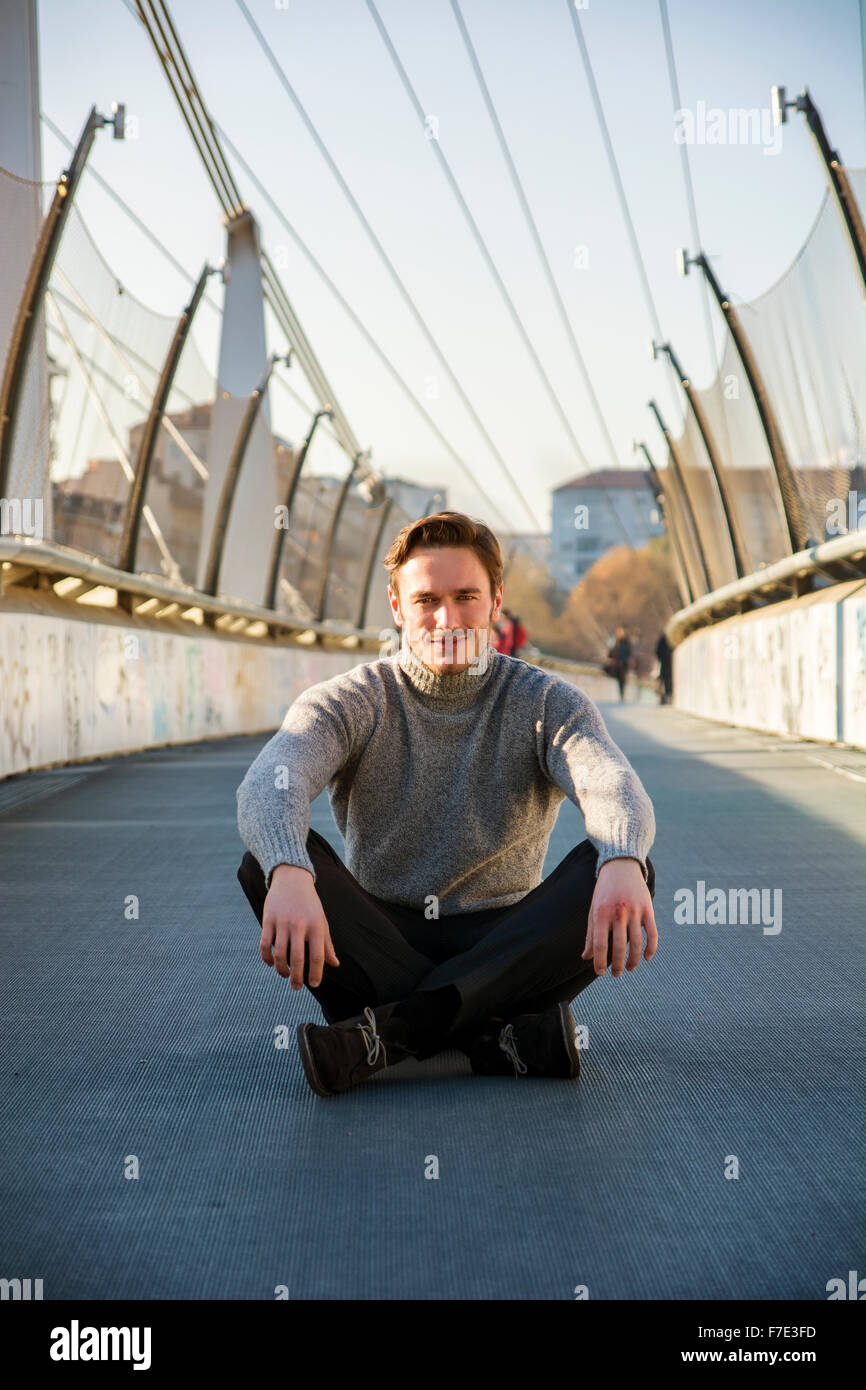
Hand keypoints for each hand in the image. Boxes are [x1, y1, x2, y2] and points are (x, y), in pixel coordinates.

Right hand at [260, 864, 339, 988]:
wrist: (292, 879)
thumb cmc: (310, 904)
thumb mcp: (322, 921)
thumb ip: (327, 944)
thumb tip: (334, 964)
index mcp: (316, 926)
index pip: (317, 956)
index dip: (316, 974)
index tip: (314, 984)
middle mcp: (299, 925)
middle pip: (297, 959)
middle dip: (297, 977)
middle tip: (297, 987)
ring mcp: (282, 923)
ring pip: (280, 955)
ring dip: (282, 970)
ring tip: (285, 974)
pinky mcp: (268, 920)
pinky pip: (265, 945)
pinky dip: (267, 958)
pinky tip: (271, 963)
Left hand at [581, 858, 657, 977]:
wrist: (620, 866)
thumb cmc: (604, 892)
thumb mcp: (593, 910)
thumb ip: (590, 934)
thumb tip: (586, 957)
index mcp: (601, 913)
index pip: (600, 944)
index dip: (600, 962)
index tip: (600, 973)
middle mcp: (618, 913)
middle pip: (619, 947)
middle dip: (618, 965)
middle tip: (616, 974)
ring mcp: (634, 911)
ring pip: (636, 943)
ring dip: (633, 960)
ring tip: (630, 968)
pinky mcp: (648, 909)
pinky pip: (652, 933)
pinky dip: (651, 948)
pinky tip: (646, 957)